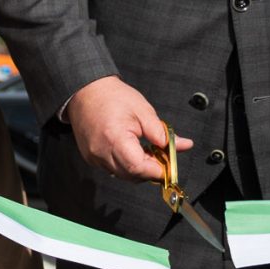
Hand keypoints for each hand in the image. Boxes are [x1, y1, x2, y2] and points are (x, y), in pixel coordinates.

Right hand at [67, 76, 185, 182]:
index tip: (169, 166)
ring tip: (147, 151)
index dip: (157, 170)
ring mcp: (94, 157)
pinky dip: (126, 165)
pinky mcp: (91, 158)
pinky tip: (132, 151)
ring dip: (139, 169)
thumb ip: (163, 133)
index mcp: (115, 138)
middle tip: (162, 156)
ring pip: (123, 175)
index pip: (139, 168)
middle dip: (150, 171)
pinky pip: (113, 169)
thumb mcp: (144, 111)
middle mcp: (101, 152)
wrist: (86, 92)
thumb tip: (183, 145)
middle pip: (132, 175)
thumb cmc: (112, 97)